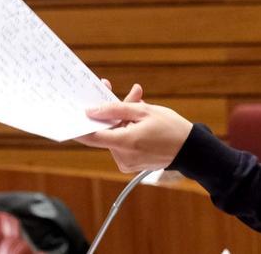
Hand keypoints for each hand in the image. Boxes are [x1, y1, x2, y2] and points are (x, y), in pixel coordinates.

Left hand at [77, 85, 191, 172]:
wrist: (191, 149)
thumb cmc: (170, 127)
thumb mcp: (144, 111)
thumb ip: (115, 109)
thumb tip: (91, 110)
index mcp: (126, 142)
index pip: (92, 137)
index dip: (79, 126)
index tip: (69, 115)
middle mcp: (123, 156)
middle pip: (106, 133)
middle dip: (111, 114)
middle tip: (121, 94)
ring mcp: (126, 163)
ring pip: (113, 138)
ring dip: (120, 123)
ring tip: (138, 111)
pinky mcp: (129, 165)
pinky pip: (120, 145)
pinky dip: (125, 133)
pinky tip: (139, 126)